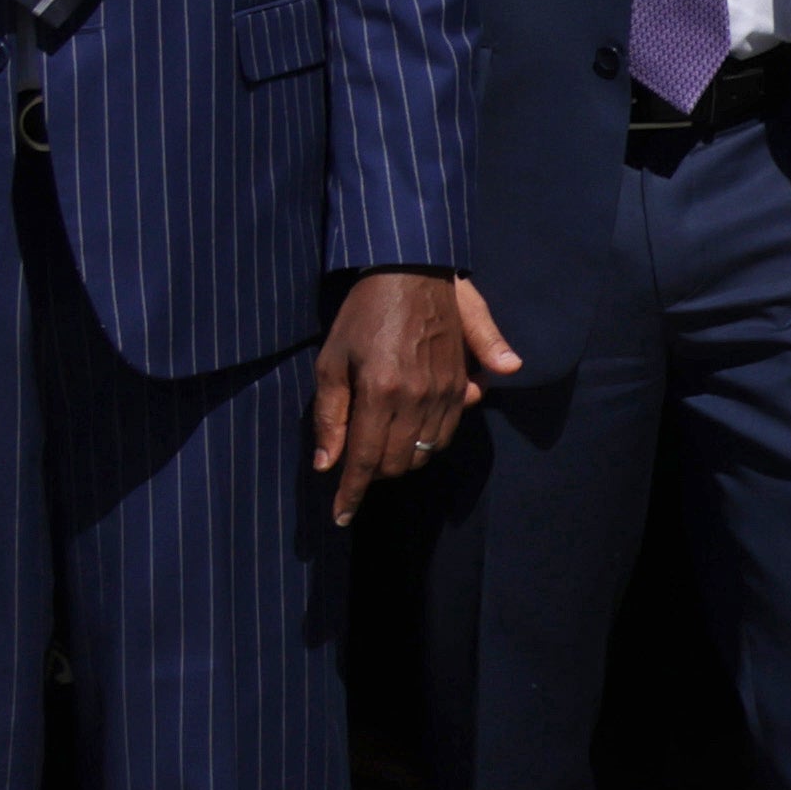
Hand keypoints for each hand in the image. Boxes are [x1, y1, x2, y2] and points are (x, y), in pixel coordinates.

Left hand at [308, 269, 515, 520]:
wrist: (413, 272)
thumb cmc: (362, 314)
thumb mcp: (331, 361)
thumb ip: (329, 416)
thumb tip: (326, 465)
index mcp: (380, 392)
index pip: (363, 460)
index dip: (350, 494)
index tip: (340, 517)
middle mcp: (417, 397)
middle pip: (396, 463)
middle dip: (372, 476)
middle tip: (355, 466)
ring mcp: (446, 391)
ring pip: (425, 453)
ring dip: (401, 461)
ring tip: (381, 448)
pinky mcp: (464, 383)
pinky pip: (448, 432)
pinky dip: (428, 444)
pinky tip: (411, 432)